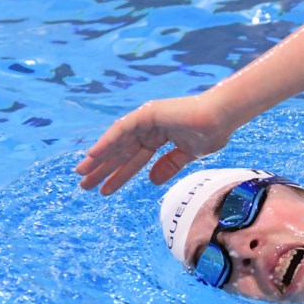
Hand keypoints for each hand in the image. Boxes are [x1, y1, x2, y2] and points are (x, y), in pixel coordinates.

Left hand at [75, 95, 230, 194]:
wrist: (221, 118)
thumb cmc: (211, 132)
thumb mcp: (187, 155)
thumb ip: (168, 166)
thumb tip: (151, 180)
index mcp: (159, 137)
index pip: (133, 159)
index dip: (119, 175)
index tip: (104, 189)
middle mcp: (149, 127)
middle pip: (121, 152)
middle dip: (103, 169)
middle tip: (84, 185)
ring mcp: (146, 119)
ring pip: (117, 142)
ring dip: (98, 158)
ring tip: (81, 174)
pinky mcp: (146, 114)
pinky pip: (122, 129)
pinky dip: (107, 142)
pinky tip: (93, 155)